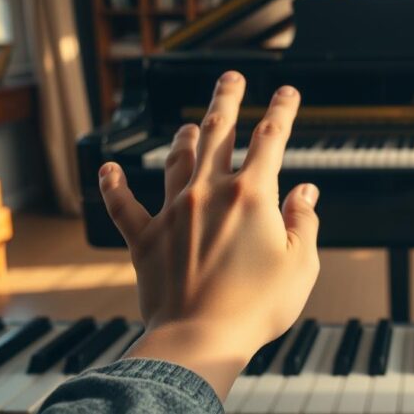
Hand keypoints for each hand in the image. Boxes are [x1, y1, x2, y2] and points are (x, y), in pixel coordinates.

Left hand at [98, 72, 319, 398]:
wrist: (200, 338)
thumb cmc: (257, 306)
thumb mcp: (301, 264)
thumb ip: (304, 222)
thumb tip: (306, 192)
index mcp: (252, 195)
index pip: (271, 139)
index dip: (282, 111)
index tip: (288, 92)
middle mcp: (209, 193)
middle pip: (219, 133)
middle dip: (227, 99)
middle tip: (231, 77)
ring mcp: (173, 212)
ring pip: (177, 161)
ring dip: (184, 139)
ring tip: (188, 126)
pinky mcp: (145, 238)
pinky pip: (124, 205)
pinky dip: (114, 185)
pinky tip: (107, 167)